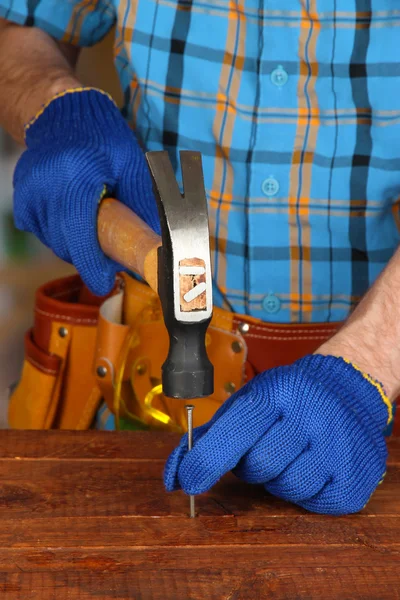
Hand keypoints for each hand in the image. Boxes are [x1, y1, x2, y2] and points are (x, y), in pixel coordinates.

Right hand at [13, 88, 159, 294]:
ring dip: (76, 245)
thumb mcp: (132, 166)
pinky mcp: (21, 200)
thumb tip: (159, 244)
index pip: (79, 237)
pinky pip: (43, 231)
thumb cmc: (104, 138)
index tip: (106, 283)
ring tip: (94, 225)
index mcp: (75, 180)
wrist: (61, 115)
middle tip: (111, 252)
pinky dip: (61, 233)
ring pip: (54, 242)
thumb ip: (143, 204)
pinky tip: (75, 216)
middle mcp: (44, 190)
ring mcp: (28, 196)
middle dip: (90, 256)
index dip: (92, 267)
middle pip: (67, 245)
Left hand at [164, 355, 390, 514]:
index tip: (189, 481)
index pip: (235, 432)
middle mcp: (312, 415)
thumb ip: (206, 438)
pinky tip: (313, 467)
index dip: (206, 460)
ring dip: (277, 480)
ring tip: (289, 456)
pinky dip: (305, 493)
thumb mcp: (246, 404)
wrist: (345, 388)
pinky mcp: (357, 475)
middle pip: (259, 466)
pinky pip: (314, 503)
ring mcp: (339, 445)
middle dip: (250, 465)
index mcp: (277, 392)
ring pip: (287, 488)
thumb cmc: (285, 401)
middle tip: (260, 449)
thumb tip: (171, 478)